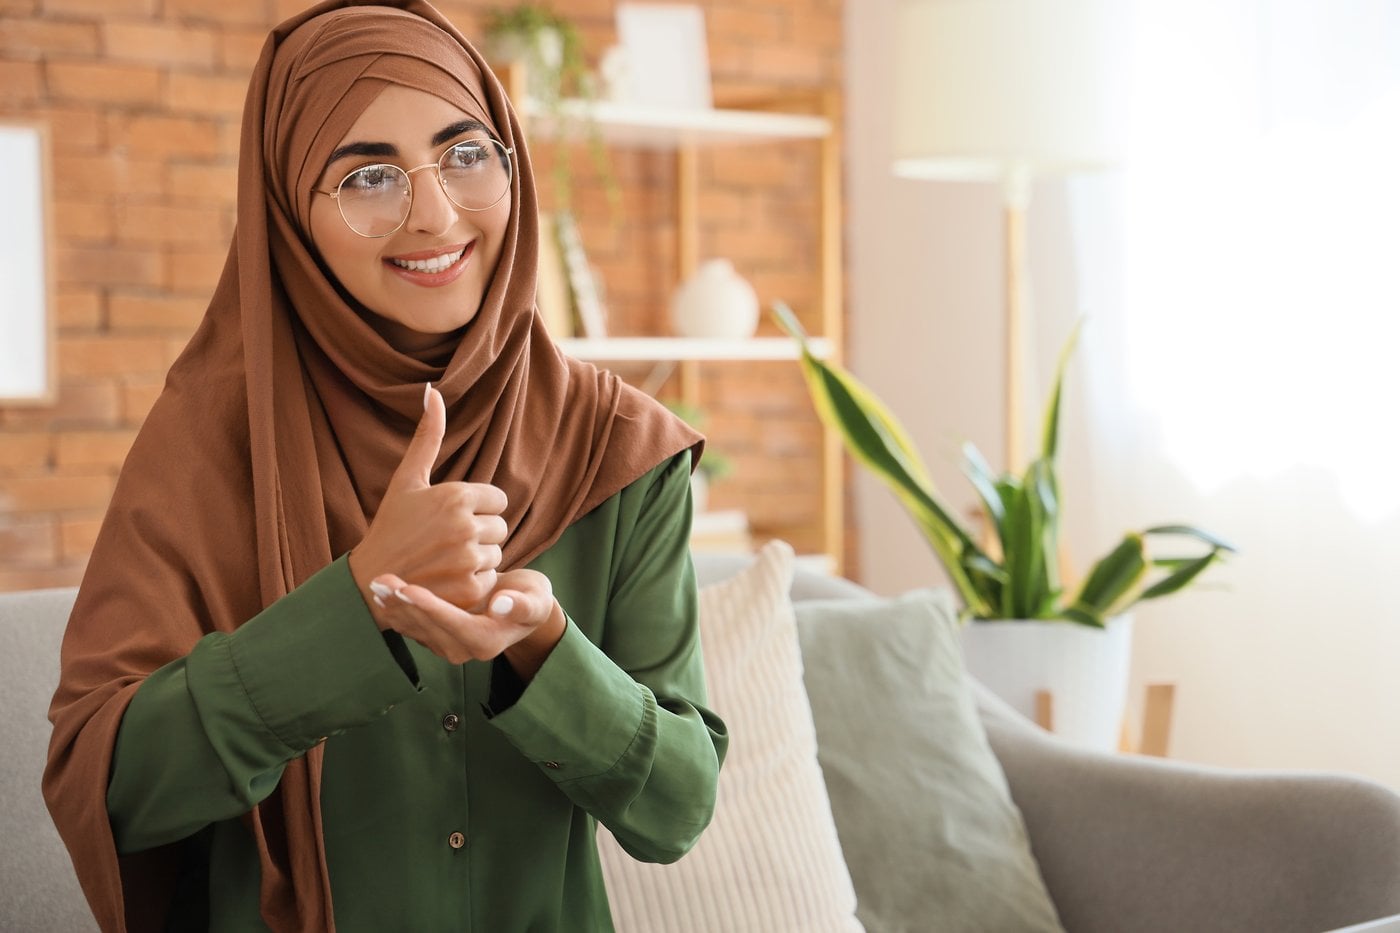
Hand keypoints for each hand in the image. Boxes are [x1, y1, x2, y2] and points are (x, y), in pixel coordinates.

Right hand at [349, 384, 507, 618]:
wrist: (370, 581)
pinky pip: (492, 579)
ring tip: (445, 559)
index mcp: (456, 496)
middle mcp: (465, 527)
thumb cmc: (391, 526)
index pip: (498, 500)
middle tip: (446, 541)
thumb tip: (433, 391)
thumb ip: (428, 436)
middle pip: (501, 527)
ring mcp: (468, 560)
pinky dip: (474, 582)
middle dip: (479, 533)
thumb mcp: (407, 479)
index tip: (451, 518)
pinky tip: (448, 578)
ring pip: (497, 553)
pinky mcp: (470, 590)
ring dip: (477, 558)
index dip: (477, 509)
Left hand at [367, 568, 566, 675]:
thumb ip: (523, 604)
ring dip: (393, 606)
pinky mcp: (435, 637)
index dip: (430, 607)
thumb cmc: (531, 598)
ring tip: (377, 582)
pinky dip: (396, 607)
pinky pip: (411, 624)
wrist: (520, 604)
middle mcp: (463, 650)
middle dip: (403, 604)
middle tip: (381, 580)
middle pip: (428, 627)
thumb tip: (502, 604)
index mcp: (486, 642)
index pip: (454, 624)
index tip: (409, 589)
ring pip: (414, 627)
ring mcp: (446, 646)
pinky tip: (383, 588)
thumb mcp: (536, 600)